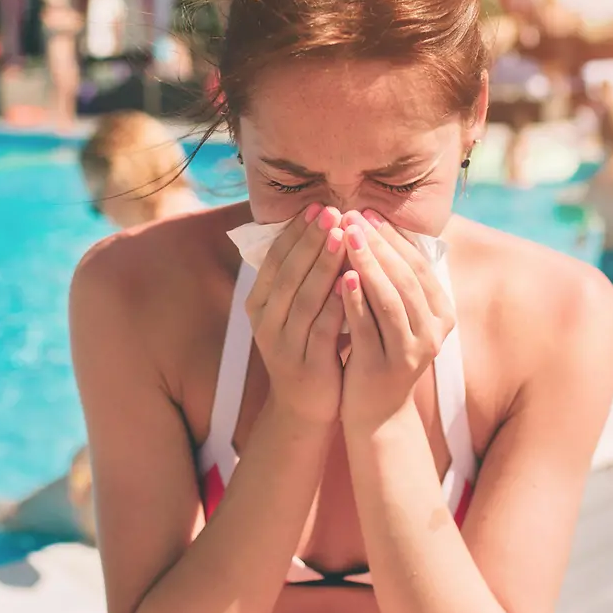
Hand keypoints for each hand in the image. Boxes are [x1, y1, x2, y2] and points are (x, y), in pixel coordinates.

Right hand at [245, 204, 348, 424]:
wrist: (305, 406)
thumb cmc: (307, 347)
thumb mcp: (296, 310)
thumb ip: (302, 277)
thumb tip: (321, 227)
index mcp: (259, 304)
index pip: (274, 260)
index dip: (294, 232)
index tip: (316, 207)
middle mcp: (265, 322)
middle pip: (288, 274)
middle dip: (310, 240)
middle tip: (331, 211)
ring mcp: (283, 344)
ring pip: (304, 297)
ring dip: (323, 264)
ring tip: (342, 236)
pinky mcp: (306, 363)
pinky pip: (322, 327)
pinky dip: (337, 302)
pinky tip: (353, 280)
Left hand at [336, 211, 454, 428]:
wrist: (377, 415)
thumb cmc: (382, 353)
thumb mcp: (398, 317)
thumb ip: (396, 281)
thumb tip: (378, 227)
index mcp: (442, 315)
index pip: (419, 266)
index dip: (394, 237)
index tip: (369, 212)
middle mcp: (432, 333)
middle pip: (406, 279)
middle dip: (379, 244)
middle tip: (354, 215)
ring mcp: (410, 352)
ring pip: (390, 300)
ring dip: (368, 264)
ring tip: (348, 236)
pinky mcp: (382, 368)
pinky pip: (368, 327)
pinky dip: (355, 301)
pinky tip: (341, 277)